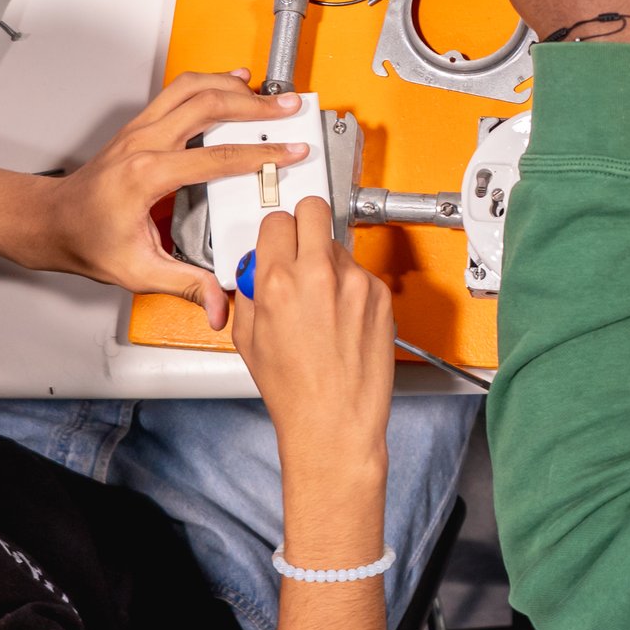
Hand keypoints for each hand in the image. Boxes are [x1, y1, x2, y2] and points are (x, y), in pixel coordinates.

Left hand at [43, 70, 308, 328]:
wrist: (51, 222)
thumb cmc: (85, 240)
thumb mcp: (137, 271)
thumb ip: (186, 284)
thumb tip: (218, 303)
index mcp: (146, 176)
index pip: (216, 158)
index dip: (259, 155)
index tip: (289, 151)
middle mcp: (142, 143)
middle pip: (206, 105)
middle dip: (254, 104)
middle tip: (288, 107)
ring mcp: (139, 130)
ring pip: (190, 87)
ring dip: (231, 85)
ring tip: (265, 93)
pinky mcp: (140, 126)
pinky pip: (177, 91)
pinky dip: (208, 83)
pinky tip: (230, 85)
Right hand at [232, 199, 394, 495]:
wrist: (335, 420)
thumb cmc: (294, 391)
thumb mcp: (248, 339)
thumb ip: (249, 293)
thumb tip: (255, 271)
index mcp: (278, 282)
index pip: (277, 220)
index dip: (274, 232)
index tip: (276, 242)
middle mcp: (319, 275)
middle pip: (314, 209)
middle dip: (303, 222)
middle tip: (300, 243)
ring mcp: (356, 283)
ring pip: (338, 244)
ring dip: (328, 261)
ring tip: (321, 300)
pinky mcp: (380, 295)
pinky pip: (360, 273)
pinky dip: (350, 287)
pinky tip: (341, 318)